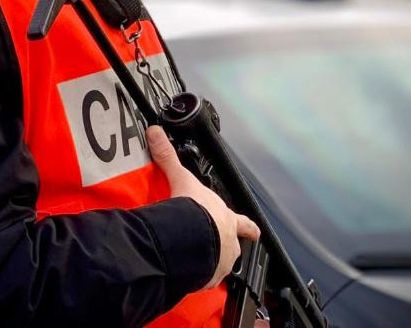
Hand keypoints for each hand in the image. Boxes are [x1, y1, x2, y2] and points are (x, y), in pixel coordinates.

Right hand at [147, 125, 260, 288]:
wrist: (193, 237)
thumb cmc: (196, 210)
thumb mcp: (182, 178)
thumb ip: (168, 157)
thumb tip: (156, 132)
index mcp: (227, 220)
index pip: (243, 222)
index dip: (248, 226)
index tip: (255, 232)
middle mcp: (229, 242)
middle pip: (233, 247)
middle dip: (224, 246)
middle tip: (214, 246)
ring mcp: (221, 262)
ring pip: (219, 264)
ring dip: (208, 263)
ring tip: (194, 262)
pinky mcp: (208, 277)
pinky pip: (202, 279)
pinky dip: (194, 277)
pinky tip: (184, 274)